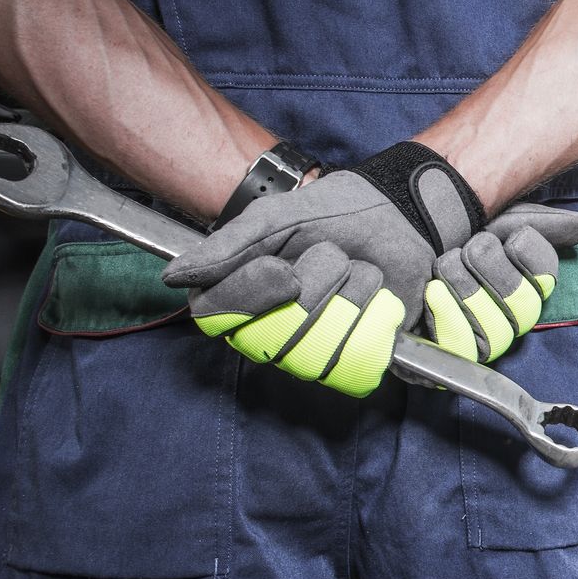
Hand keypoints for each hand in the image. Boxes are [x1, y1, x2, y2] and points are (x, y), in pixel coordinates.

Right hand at [164, 141, 483, 393]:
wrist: (403, 219)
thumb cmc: (338, 213)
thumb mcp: (278, 217)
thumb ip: (228, 245)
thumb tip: (175, 275)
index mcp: (242, 294)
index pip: (216, 320)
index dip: (250, 299)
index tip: (283, 269)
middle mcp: (271, 329)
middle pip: (271, 340)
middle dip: (314, 285)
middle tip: (333, 255)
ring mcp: (314, 349)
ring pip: (314, 354)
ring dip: (348, 299)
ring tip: (361, 272)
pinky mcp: (356, 360)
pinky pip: (352, 365)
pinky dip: (374, 322)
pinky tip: (380, 300)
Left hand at [422, 204, 577, 362]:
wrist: (394, 234)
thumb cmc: (444, 228)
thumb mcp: (496, 218)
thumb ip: (541, 223)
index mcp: (520, 287)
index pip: (546, 285)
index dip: (528, 259)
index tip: (508, 238)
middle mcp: (503, 318)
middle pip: (524, 312)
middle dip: (491, 270)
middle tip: (466, 247)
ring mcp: (475, 340)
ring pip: (496, 334)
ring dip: (466, 289)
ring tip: (443, 265)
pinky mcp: (442, 354)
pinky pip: (462, 351)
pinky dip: (447, 316)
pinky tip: (433, 291)